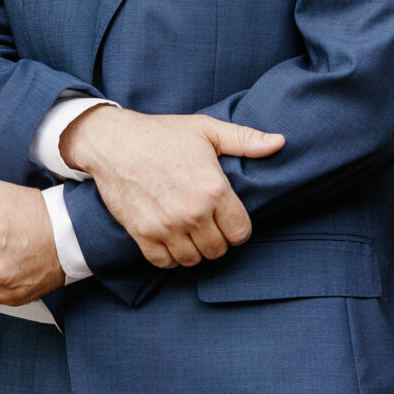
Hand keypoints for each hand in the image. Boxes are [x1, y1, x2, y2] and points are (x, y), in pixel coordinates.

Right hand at [59, 107, 283, 267]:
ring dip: (194, 250)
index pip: (241, 233)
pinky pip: (164, 262)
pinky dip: (169, 256)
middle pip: (218, 249)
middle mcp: (192, 212)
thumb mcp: (206, 130)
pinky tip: (169, 239)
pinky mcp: (142, 233)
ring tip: (189, 232)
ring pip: (193, 260)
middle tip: (206, 225)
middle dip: (216, 240)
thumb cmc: (161, 134)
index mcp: (213, 189)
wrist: (113, 141)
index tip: (226, 219)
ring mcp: (166, 226)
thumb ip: (245, 140)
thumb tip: (280, 143)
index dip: (236, 228)